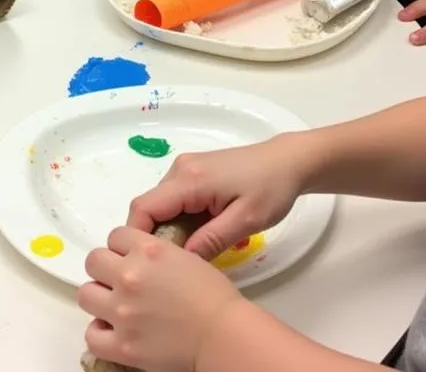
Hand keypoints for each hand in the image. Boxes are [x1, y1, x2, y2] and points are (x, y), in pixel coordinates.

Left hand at [79, 226, 239, 371]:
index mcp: (148, 250)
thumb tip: (139, 260)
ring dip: (100, 298)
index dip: (123, 247)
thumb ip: (155, 254)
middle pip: (94, 261)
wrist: (223, 336)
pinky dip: (101, 333)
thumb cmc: (214, 296)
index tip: (131, 258)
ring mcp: (122, 311)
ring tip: (116, 306)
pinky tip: (115, 331)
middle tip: (120, 281)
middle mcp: (129, 275)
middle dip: (106, 269)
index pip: (115, 235)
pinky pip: (92, 335)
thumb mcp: (185, 257)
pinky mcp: (123, 345)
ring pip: (86, 295)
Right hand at [126, 138, 306, 260]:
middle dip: (153, 236)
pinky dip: (177, 218)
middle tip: (172, 264)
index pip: (144, 208)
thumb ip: (210, 241)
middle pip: (149, 206)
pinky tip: (197, 233)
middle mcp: (180, 168)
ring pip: (160, 203)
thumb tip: (181, 262)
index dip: (138, 237)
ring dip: (166, 228)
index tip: (147, 265)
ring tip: (188, 251)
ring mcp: (185, 167)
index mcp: (189, 180)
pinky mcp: (193, 170)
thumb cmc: (270, 189)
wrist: (287, 161)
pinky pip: (173, 197)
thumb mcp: (245, 221)